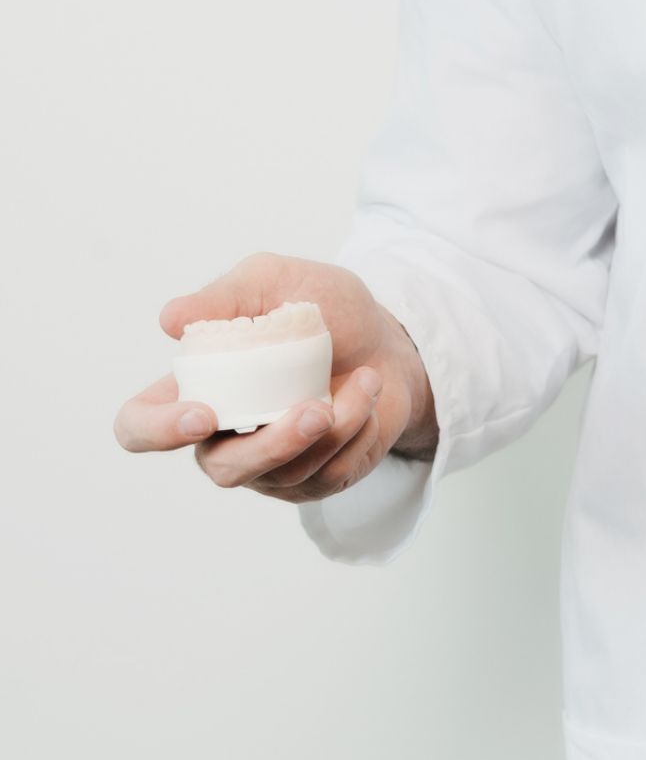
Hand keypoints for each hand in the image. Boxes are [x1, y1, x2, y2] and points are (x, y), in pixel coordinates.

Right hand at [114, 252, 436, 502]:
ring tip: (364, 379)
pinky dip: (358, 430)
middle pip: (220, 470)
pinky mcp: (316, 478)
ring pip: (286, 472)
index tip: (203, 414)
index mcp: (197, 388)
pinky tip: (369, 394)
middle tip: (315, 411)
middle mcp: (225, 435)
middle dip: (272, 446)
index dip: (157, 431)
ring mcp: (271, 464)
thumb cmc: (324, 310)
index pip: (140, 427)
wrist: (390, 340)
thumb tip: (170, 320)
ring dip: (334, 427)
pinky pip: (331, 473)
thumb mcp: (277, 281)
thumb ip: (225, 296)